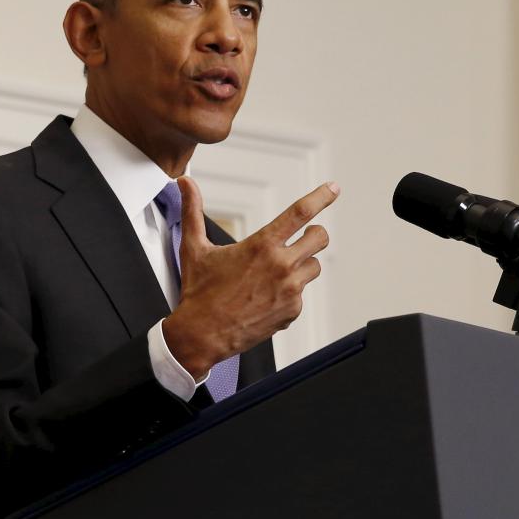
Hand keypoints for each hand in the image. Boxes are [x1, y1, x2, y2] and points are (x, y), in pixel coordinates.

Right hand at [163, 177, 338, 378]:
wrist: (202, 334)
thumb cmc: (199, 293)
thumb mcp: (194, 248)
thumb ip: (192, 210)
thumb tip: (185, 183)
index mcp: (262, 246)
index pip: (300, 212)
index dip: (321, 197)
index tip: (333, 189)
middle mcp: (281, 266)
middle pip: (320, 238)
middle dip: (315, 233)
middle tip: (305, 235)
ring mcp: (290, 291)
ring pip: (314, 267)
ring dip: (302, 265)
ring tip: (277, 272)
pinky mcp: (292, 311)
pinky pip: (302, 295)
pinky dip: (289, 293)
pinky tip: (267, 297)